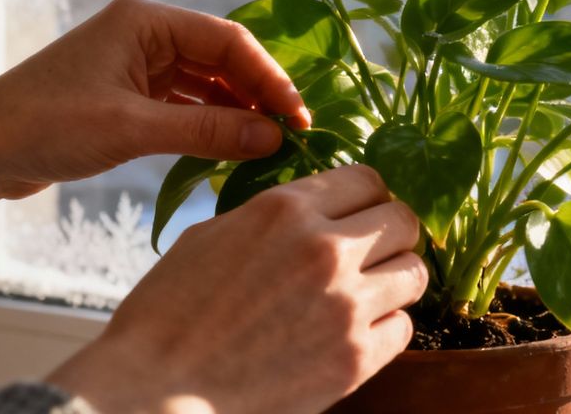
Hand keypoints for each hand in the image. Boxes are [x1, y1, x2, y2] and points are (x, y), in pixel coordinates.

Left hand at [0, 0, 310, 199]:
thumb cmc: (43, 126)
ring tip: (270, 146)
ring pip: (205, 84)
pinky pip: (184, 106)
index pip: (228, 40)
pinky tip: (232, 149)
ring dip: (236, 113)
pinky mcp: (126, 96)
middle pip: (222, 59)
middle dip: (257, 95)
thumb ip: (206, 132)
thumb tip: (272, 138)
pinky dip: (209, 126)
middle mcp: (144, 34)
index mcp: (144, 20)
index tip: (297, 117)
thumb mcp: (131, 130)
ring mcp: (135, 65)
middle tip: (294, 135)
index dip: (269, 78)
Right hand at [47, 165, 428, 413]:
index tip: (361, 213)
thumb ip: (273, 217)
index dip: (367, 196)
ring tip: (371, 292)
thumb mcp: (212, 236)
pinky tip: (357, 332)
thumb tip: (313, 210)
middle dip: (392, 233)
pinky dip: (386, 328)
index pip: (367, 179)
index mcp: (286, 210)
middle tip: (374, 252)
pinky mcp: (355, 358)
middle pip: (403, 221)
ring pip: (414, 272)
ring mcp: (346, 305)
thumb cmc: (169, 314)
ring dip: (396, 279)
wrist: (156, 390)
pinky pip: (403, 328)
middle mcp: (325, 249)